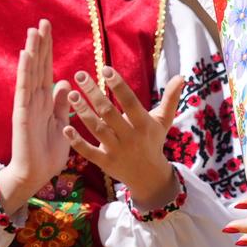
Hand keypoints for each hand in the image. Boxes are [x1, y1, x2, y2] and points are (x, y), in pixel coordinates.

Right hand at [0, 21, 71, 208]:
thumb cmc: (48, 153)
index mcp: (45, 101)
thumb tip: (65, 81)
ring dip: (32, 52)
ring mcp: (27, 105)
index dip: (48, 51)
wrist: (35, 175)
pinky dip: (24, 71)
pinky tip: (26, 55)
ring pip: (30, 73)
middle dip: (41, 45)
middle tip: (42, 22)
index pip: (47, 70)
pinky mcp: (22, 113)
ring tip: (33, 31)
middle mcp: (34, 99)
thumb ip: (62, 104)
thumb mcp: (63, 124)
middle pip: (38, 66)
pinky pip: (24, 88)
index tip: (49, 31)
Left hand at [64, 67, 186, 209]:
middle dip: (94, 93)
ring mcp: (116, 151)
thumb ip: (170, 98)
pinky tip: (65, 128)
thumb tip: (181, 76)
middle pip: (109, 113)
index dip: (118, 85)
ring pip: (97, 129)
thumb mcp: (164, 121)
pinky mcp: (105, 163)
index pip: (130, 101)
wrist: (150, 177)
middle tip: (80, 75)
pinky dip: (77, 142)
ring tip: (71, 93)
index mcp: (143, 124)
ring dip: (83, 111)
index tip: (105, 69)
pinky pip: (89, 152)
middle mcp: (130, 137)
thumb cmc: (154, 141)